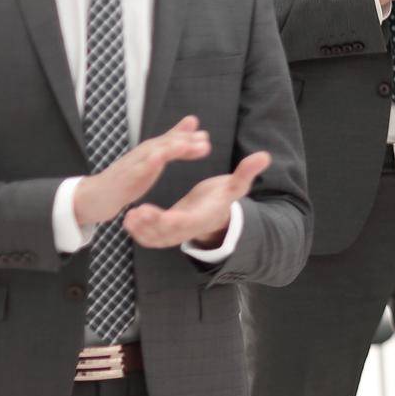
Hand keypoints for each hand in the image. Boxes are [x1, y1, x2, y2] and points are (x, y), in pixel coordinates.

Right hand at [74, 116, 210, 225]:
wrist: (98, 195)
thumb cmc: (129, 176)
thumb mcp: (154, 159)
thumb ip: (173, 143)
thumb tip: (192, 125)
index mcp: (153, 150)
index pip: (173, 141)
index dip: (189, 138)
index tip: (206, 137)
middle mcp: (144, 153)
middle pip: (166, 143)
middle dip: (185, 141)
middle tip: (204, 141)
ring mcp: (134, 164)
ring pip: (153, 153)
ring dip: (170, 148)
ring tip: (185, 145)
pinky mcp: (126, 176)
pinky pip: (138, 169)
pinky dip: (148, 163)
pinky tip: (157, 159)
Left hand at [123, 152, 272, 249]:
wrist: (215, 215)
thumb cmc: (223, 198)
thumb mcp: (235, 186)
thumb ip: (246, 172)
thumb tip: (265, 156)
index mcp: (200, 218)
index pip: (184, 222)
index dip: (169, 220)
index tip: (157, 212)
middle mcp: (186, 230)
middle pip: (165, 233)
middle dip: (149, 226)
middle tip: (135, 214)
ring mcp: (174, 235)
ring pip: (153, 238)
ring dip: (140, 230)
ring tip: (129, 216)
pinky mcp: (164, 234)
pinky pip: (149, 238)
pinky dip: (138, 232)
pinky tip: (129, 218)